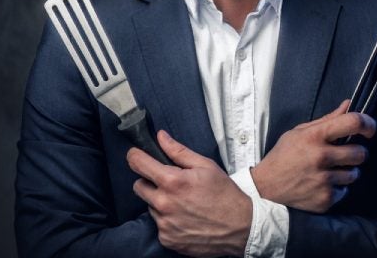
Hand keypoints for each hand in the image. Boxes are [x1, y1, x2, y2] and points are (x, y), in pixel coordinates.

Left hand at [127, 131, 251, 257]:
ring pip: (150, 206)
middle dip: (149, 181)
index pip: (138, 164)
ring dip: (160, 202)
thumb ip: (179, 151)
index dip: (135, 156)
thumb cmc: (225, 194)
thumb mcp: (205, 166)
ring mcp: (164, 224)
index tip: (136, 155)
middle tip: (168, 182)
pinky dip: (168, 220)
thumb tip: (161, 137)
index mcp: (172, 182)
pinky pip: (159, 225)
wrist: (241, 227)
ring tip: (183, 202)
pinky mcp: (168, 239)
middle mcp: (164, 204)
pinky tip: (185, 217)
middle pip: (138, 186)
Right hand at [251, 100, 376, 212]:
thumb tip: (349, 104)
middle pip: (360, 153)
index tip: (370, 128)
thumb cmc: (284, 155)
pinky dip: (337, 188)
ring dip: (348, 172)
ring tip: (332, 170)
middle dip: (357, 152)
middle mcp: (321, 157)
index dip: (368, 123)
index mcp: (314, 136)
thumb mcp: (299, 132)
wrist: (266, 187)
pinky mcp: (325, 199)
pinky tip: (323, 184)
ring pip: (355, 174)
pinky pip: (345, 191)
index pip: (353, 122)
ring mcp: (323, 180)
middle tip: (347, 154)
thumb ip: (327, 119)